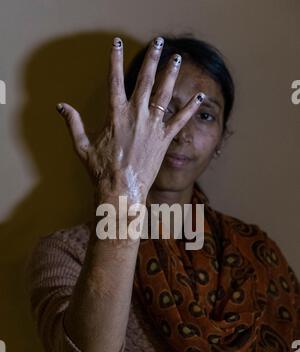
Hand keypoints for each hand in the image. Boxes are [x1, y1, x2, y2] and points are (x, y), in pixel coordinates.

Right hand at [56, 36, 204, 206]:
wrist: (122, 190)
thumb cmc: (101, 170)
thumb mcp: (82, 146)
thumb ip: (74, 123)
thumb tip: (61, 106)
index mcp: (115, 114)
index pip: (114, 80)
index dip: (115, 60)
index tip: (117, 43)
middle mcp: (136, 115)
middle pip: (145, 80)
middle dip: (152, 59)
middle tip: (158, 42)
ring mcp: (152, 127)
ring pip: (164, 95)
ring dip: (171, 74)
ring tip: (177, 59)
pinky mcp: (164, 140)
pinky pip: (180, 120)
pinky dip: (190, 108)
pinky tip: (200, 97)